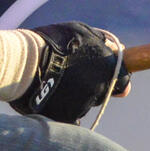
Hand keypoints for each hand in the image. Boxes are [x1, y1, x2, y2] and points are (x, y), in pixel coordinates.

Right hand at [10, 21, 130, 123]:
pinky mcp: (66, 117)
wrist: (26, 64)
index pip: (124, 81)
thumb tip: (120, 49)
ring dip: (75, 96)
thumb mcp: (83, 33)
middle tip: (72, 74)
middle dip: (91, 85)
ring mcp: (83, 106)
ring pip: (83, 103)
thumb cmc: (54, 43)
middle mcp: (98, 90)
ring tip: (55, 80)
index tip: (114, 81)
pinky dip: (64, 109)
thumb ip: (103, 42)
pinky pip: (70, 116)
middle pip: (101, 92)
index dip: (119, 80)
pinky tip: (53, 97)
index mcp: (107, 69)